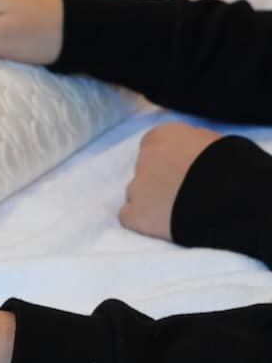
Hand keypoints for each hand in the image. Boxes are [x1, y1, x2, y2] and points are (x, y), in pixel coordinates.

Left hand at [120, 122, 222, 239]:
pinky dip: (142, 223)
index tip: (181, 175)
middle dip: (159, 182)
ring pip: (136, 194)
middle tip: (183, 196)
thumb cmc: (231, 166)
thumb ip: (190, 145)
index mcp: (162, 135)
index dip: (167, 164)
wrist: (232, 196)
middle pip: (145, 171)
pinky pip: (129, 217)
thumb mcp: (211, 141)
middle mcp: (144, 157)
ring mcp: (137, 186)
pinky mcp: (137, 214)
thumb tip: (190, 152)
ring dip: (151, 202)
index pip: (154, 148)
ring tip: (177, 214)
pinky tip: (161, 227)